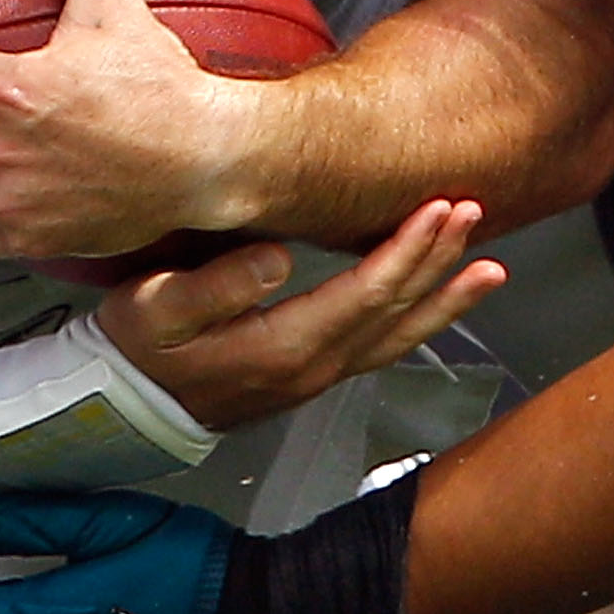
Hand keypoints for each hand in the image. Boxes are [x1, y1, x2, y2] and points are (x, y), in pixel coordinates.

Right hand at [99, 198, 506, 430]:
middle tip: (473, 211)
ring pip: (399, 335)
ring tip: (489, 267)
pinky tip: (440, 299)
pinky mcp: (313, 374)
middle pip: (395, 311)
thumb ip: (217, 285)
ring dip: (445, 297)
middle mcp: (313, 368)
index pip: (365, 294)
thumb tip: (280, 258)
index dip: (407, 250)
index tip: (438, 208)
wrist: (124, 405)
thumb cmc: (136, 349)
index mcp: (282, 347)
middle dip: (439, 260)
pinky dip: (421, 318)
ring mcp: (317, 376)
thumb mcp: (155, 307)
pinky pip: (383, 344)